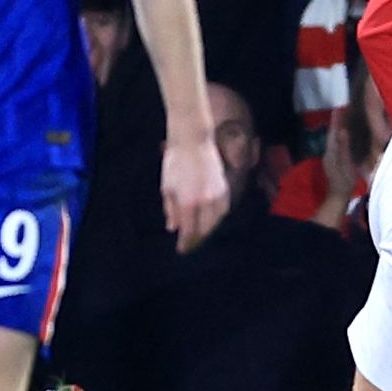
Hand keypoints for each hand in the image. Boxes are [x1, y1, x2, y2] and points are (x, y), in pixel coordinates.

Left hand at [161, 131, 229, 251]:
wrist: (192, 140)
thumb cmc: (175, 162)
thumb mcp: (167, 187)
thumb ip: (170, 210)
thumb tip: (173, 227)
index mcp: (188, 203)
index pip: (188, 231)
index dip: (185, 243)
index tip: (181, 249)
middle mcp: (205, 202)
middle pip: (203, 230)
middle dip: (196, 239)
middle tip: (189, 244)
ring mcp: (217, 195)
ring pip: (215, 222)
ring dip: (207, 230)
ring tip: (199, 234)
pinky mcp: (224, 188)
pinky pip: (223, 211)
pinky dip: (216, 218)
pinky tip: (209, 220)